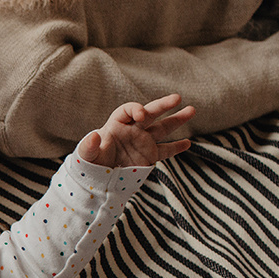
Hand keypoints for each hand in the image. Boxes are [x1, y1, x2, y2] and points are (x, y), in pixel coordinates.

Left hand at [78, 93, 193, 167]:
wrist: (97, 179)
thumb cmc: (90, 164)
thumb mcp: (87, 155)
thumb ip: (89, 146)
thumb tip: (94, 136)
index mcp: (116, 124)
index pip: (128, 110)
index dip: (136, 109)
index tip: (141, 115)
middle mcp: (133, 130)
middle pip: (150, 113)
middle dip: (163, 105)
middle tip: (177, 98)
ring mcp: (143, 142)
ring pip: (162, 128)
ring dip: (177, 119)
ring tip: (191, 110)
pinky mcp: (149, 156)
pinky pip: (165, 150)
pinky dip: (176, 147)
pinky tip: (188, 143)